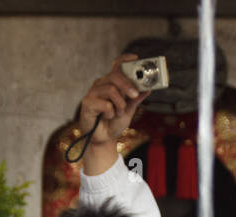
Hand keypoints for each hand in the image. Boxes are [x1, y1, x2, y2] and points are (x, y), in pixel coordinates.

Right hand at [78, 54, 149, 171]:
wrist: (103, 140)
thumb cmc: (113, 123)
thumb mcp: (129, 111)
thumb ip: (136, 100)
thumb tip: (148, 89)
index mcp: (111, 83)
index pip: (116, 66)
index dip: (125, 59)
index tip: (136, 58)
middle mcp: (101, 84)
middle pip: (115, 76)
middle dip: (127, 85)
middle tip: (135, 96)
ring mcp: (93, 93)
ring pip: (111, 90)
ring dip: (120, 104)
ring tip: (118, 113)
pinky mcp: (87, 103)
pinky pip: (105, 104)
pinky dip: (110, 112)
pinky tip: (107, 117)